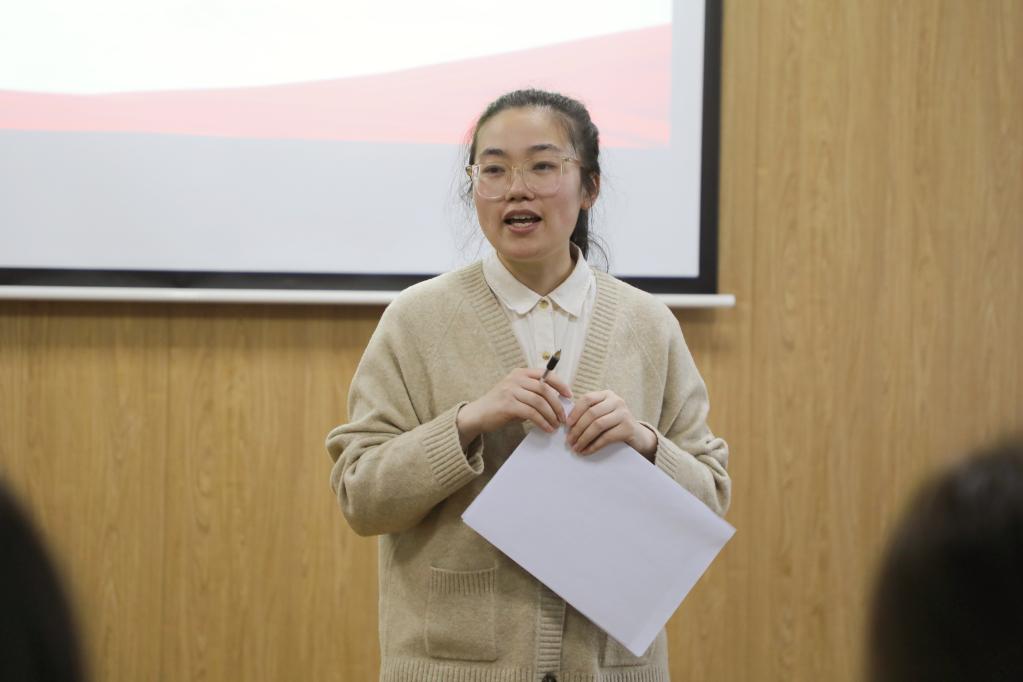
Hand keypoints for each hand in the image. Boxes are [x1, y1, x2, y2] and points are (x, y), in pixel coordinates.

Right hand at [457, 368, 572, 447]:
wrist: (478, 414)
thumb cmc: (501, 406)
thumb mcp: (517, 393)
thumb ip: (533, 393)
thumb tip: (557, 402)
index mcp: (520, 373)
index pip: (546, 374)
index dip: (560, 384)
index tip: (569, 395)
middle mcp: (516, 379)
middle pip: (545, 389)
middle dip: (557, 404)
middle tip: (563, 417)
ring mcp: (511, 391)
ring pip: (540, 402)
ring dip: (551, 415)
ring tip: (556, 425)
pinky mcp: (508, 405)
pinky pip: (531, 413)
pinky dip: (542, 421)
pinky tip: (547, 428)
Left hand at [566, 390, 657, 457]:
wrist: (638, 436)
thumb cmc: (614, 425)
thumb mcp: (603, 414)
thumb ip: (588, 413)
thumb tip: (566, 423)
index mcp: (607, 395)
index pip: (587, 399)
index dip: (575, 412)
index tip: (567, 425)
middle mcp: (617, 401)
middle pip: (591, 413)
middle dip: (577, 429)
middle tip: (569, 441)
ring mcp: (624, 414)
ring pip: (598, 425)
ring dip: (584, 438)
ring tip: (576, 447)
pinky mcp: (628, 428)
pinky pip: (606, 437)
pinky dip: (594, 446)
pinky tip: (587, 451)